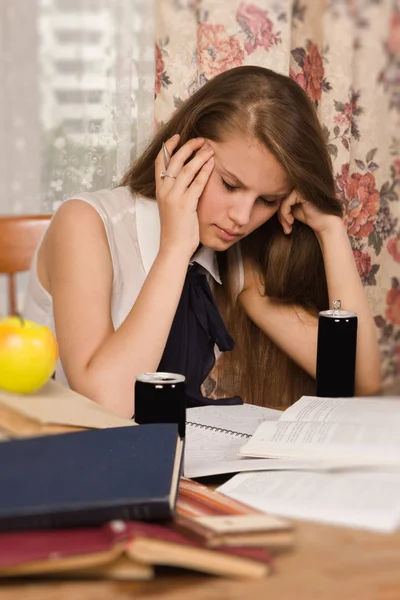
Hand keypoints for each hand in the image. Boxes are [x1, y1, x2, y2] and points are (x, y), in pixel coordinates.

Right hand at [155, 134, 214, 258]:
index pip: (159, 162)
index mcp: (160, 190)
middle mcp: (165, 191)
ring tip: (209, 148)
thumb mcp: (171, 207)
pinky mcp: (186, 204)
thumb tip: (185, 181)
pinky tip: (212, 164)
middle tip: (200, 140)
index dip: (168, 148)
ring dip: (199, 156)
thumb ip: (175, 193)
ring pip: (186, 169)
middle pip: (174, 161)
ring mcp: (175, 197)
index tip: (177, 137)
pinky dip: (205, 171)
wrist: (174, 247)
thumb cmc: (175, 229)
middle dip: (187, 147)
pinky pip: (197, 183)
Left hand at [278, 189, 342, 235]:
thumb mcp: (293, 210)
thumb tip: (270, 204)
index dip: (281, 213)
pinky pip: (285, 203)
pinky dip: (285, 214)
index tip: (285, 226)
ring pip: (282, 202)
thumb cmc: (311, 217)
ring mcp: (300, 186)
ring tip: (288, 227)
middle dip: (281, 216)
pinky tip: (291, 221)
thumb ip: (283, 205)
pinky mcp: (301, 192)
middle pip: (280, 199)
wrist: (325, 223)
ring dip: (282, 217)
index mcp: (297, 187)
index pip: (281, 198)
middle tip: (286, 229)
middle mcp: (299, 184)